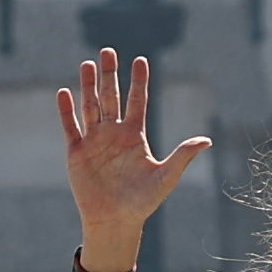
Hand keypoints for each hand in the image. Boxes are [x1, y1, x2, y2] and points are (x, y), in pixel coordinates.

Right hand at [54, 49, 208, 260]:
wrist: (115, 221)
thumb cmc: (142, 202)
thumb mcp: (166, 177)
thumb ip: (183, 156)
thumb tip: (207, 140)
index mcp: (135, 135)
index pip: (136, 101)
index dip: (138, 81)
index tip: (140, 59)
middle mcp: (113, 133)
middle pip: (110, 96)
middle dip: (109, 74)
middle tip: (107, 50)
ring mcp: (94, 141)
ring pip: (90, 106)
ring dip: (88, 85)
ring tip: (87, 64)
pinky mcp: (76, 152)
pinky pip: (71, 127)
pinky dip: (67, 110)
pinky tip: (64, 92)